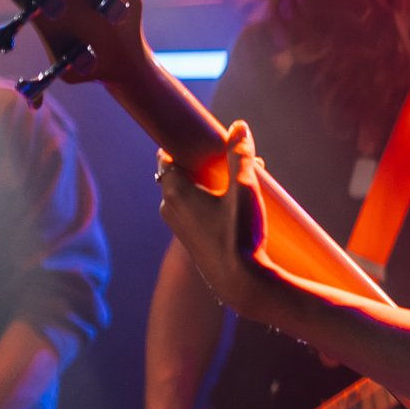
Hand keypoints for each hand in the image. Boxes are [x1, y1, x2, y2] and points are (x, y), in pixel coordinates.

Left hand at [156, 122, 277, 317]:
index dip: (182, 146)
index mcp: (175, 192)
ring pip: (188, 195)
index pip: (166, 158)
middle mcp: (169, 208)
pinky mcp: (190, 241)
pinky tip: (235, 209)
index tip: (200, 139)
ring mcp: (178, 227)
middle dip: (203, 165)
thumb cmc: (239, 233)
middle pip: (179, 175)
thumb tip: (238, 126)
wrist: (241, 282)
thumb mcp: (244, 189)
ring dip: (208, 186)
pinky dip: (209, 204)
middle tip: (230, 161)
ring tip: (239, 185)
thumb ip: (240, 155)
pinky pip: (194, 213)